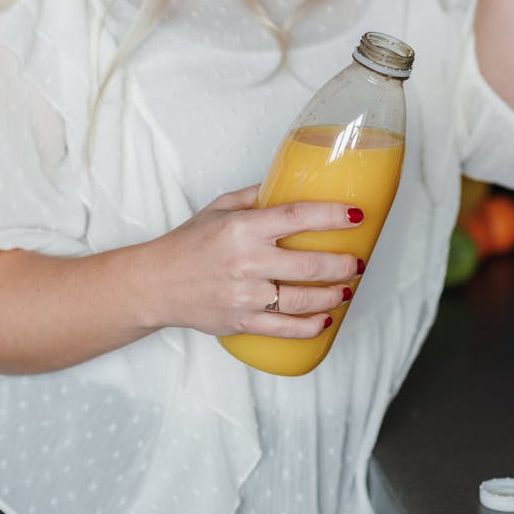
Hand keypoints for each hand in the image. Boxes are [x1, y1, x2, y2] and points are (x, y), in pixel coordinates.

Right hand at [141, 184, 361, 338]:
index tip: (356, 214)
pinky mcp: (240, 322)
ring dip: (333, 295)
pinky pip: (283, 328)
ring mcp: (244, 296)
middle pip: (308, 264)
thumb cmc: (188, 243)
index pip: (297, 217)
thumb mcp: (219, 208)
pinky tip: (324, 319)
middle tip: (357, 261)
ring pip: (302, 300)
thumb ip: (255, 197)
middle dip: (343, 264)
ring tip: (347, 288)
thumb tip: (288, 185)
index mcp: (242, 228)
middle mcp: (246, 262)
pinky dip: (310, 326)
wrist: (155, 284)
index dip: (331, 215)